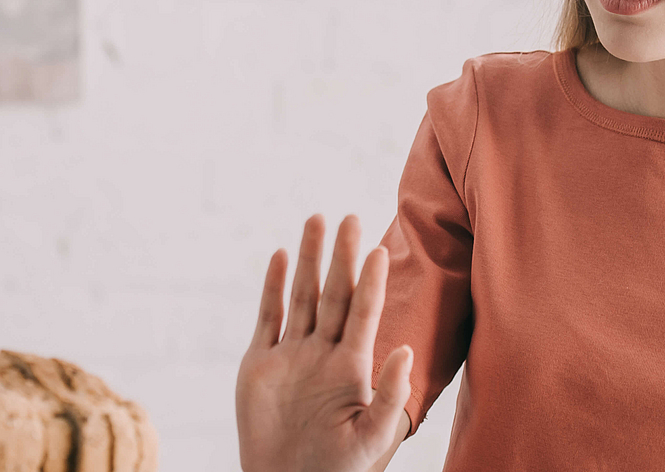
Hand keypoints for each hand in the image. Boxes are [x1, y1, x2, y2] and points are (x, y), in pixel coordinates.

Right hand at [236, 214, 414, 471]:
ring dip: (308, 259)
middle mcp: (324, 354)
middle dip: (341, 256)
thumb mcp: (372, 437)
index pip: (365, 313)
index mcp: (352, 367)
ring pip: (302, 296)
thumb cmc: (337, 469)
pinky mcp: (261, 364)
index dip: (372, 282)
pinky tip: (279, 255)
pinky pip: (269, 317)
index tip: (380, 249)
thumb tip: (404, 350)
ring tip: (317, 220)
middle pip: (335, 294)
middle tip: (350, 218)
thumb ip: (390, 395)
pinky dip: (272, 286)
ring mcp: (292, 355)